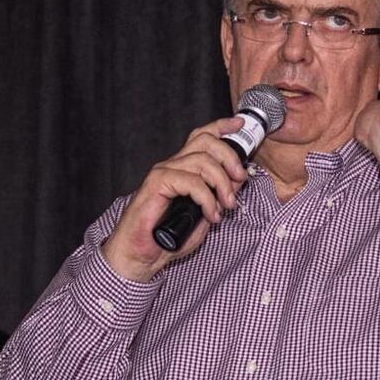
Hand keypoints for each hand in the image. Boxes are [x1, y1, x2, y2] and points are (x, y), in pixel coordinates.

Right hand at [102, 116, 247, 281]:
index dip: (222, 127)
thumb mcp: (204, 215)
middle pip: (206, 142)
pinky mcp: (156, 183)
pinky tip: (210, 214)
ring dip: (222, 183)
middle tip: (240, 179)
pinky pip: (191, 181)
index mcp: (183, 169)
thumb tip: (236, 183)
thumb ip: (219, 197)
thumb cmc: (167, 238)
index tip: (240, 124)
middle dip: (230, 157)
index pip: (202, 137)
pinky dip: (207, 198)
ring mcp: (163, 172)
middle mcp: (173, 165)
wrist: (139, 255)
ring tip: (227, 206)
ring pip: (202, 160)